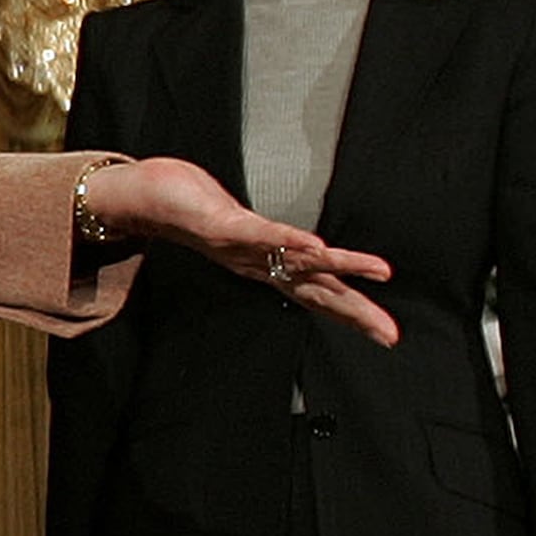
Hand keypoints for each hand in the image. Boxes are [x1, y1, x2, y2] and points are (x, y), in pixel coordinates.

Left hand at [78, 158, 397, 346]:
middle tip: (390, 335)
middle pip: (317, 291)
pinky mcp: (225, 225)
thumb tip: (295, 248)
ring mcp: (243, 247)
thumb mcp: (240, 229)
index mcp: (269, 266)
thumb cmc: (192, 209)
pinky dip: (290, 242)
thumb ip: (267, 240)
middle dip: (356, 313)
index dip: (353, 313)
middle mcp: (260, 264)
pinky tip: (316, 246)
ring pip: (300, 261)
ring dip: (339, 267)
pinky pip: (264, 235)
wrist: (144, 200)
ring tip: (380, 270)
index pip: (319, 293)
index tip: (386, 333)